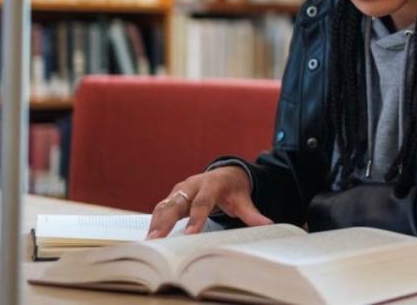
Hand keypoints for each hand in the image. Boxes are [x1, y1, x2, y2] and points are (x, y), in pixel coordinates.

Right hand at [145, 166, 272, 238]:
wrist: (225, 173)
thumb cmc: (233, 189)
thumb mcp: (244, 199)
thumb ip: (252, 213)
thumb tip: (267, 225)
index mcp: (212, 184)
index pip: (203, 202)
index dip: (196, 218)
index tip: (190, 235)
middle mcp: (193, 184)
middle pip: (178, 202)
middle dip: (166, 221)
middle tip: (157, 240)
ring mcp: (181, 189)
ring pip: (165, 205)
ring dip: (156, 223)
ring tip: (149, 242)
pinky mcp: (174, 196)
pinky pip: (161, 208)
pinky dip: (154, 222)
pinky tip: (149, 237)